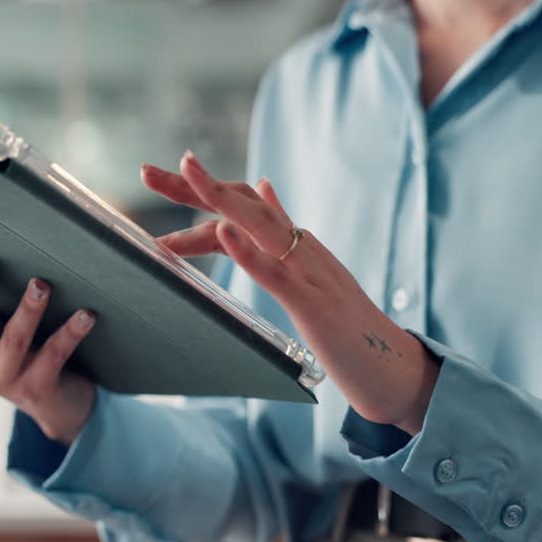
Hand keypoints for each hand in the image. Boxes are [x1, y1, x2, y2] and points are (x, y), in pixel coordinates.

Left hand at [144, 152, 439, 433]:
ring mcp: (312, 273)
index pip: (243, 207)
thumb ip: (284, 238)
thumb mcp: (312, 277)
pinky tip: (223, 233)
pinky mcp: (316, 304)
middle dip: (195, 185)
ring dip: (221, 198)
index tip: (159, 176)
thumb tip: (264, 189)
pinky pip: (278, 272)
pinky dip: (249, 250)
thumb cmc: (349, 332)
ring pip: (262, 225)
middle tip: (146, 171)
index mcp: (298, 245)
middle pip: (244, 204)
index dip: (202, 190)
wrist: (395, 370)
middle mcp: (304, 248)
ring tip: (187, 174)